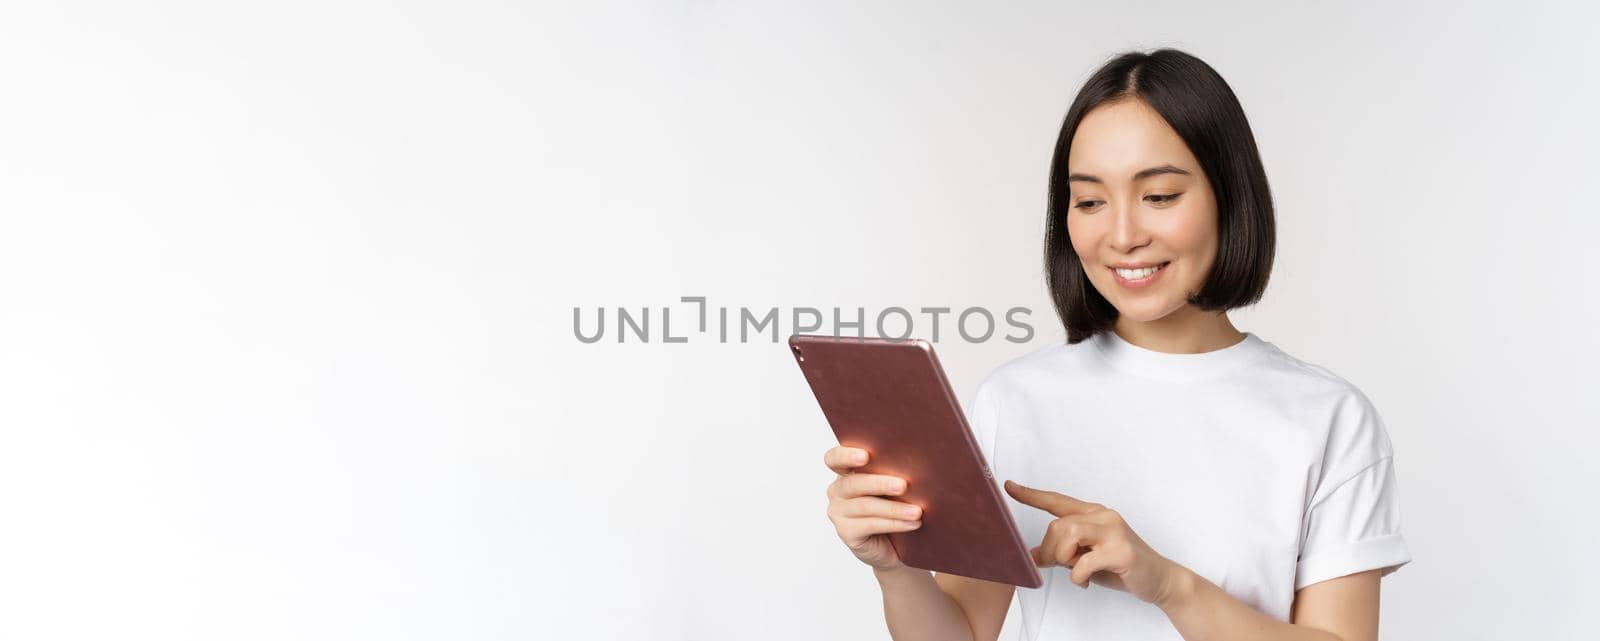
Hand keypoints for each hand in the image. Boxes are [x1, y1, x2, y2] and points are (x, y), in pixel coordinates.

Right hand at [823, 446, 923, 569]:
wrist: (895, 544)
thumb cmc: (895, 506)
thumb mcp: (893, 486)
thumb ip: (893, 471)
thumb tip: (917, 462)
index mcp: (846, 471)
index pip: (834, 458)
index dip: (846, 455)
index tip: (866, 456)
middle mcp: (837, 490)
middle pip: (853, 483)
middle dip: (879, 483)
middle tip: (903, 485)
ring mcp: (838, 513)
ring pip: (865, 505)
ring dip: (894, 508)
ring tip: (916, 511)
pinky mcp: (846, 532)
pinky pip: (870, 525)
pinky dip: (894, 523)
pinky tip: (912, 523)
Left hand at [1004, 480, 1186, 604]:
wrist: (1159, 579)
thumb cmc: (1120, 567)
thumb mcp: (1085, 558)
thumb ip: (1062, 552)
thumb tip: (1032, 556)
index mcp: (1093, 514)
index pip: (1057, 501)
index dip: (1031, 495)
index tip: (1009, 486)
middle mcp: (1104, 516)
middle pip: (1057, 525)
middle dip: (1050, 550)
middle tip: (1057, 566)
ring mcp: (1114, 531)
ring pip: (1068, 534)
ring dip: (1063, 558)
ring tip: (1074, 571)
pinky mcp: (1122, 551)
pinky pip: (1084, 561)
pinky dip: (1077, 575)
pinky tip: (1086, 580)